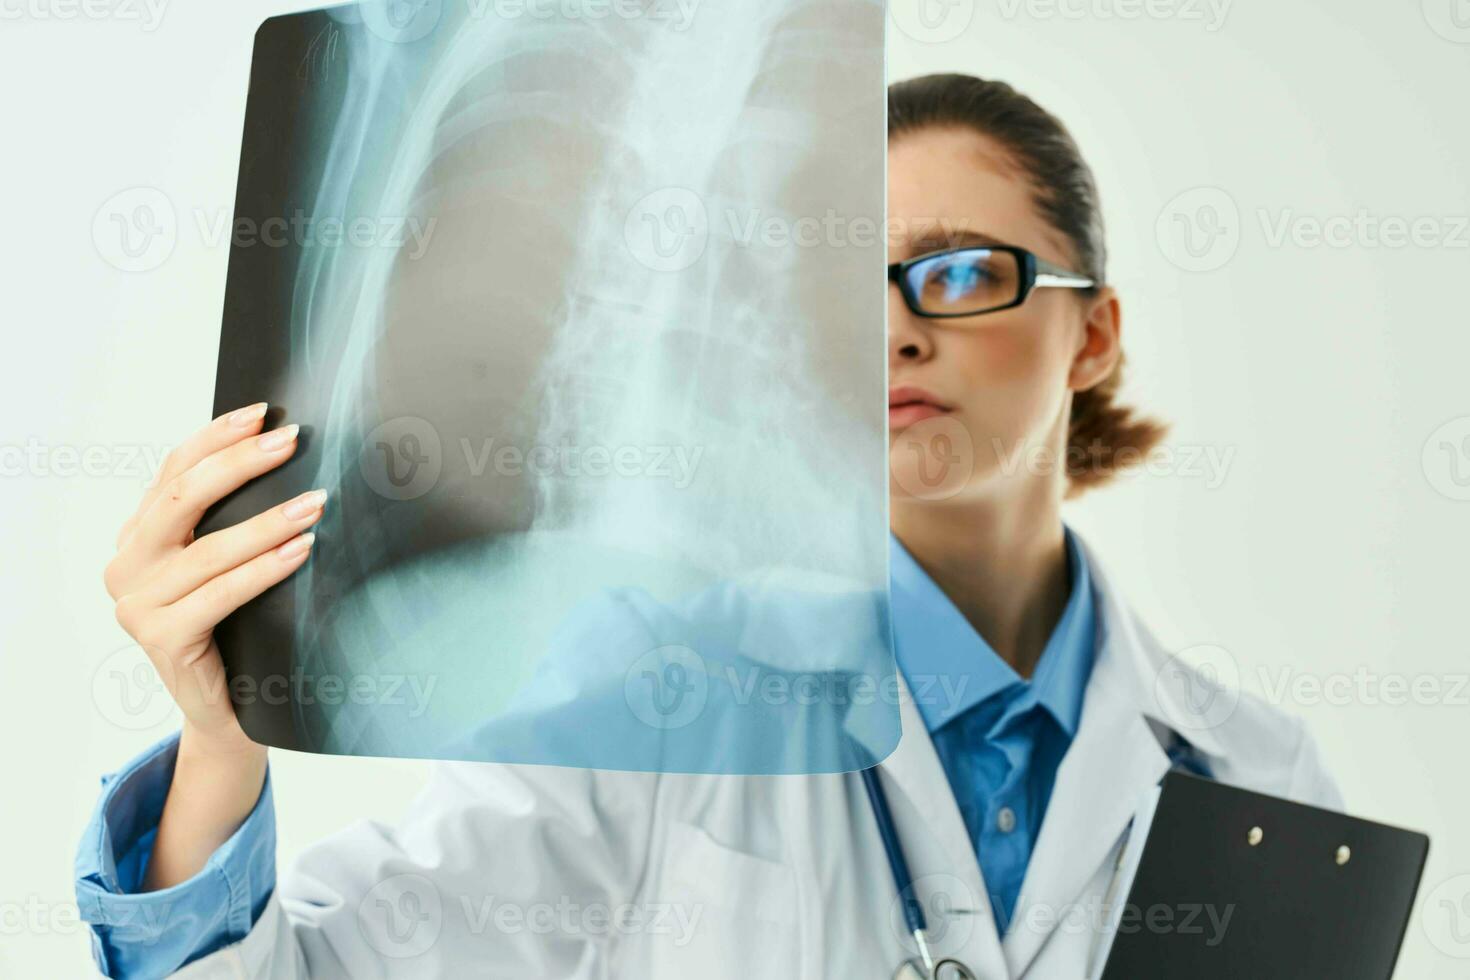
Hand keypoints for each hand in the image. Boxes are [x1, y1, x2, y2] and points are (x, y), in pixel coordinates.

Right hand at [103, 402, 322, 758]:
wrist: (230, 708)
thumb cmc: (238, 628)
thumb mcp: (229, 563)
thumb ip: (232, 519)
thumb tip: (284, 454)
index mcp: (139, 536)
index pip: (173, 471)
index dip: (216, 438)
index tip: (262, 413)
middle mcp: (127, 565)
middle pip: (183, 498)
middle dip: (240, 464)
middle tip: (291, 441)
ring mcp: (137, 604)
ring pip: (208, 549)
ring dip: (268, 520)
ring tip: (315, 502)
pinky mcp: (160, 638)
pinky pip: (221, 593)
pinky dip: (264, 568)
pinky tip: (301, 550)